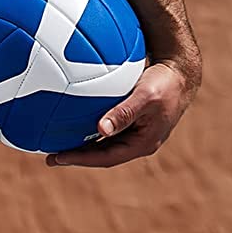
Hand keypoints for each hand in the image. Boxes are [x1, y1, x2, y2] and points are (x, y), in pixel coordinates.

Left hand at [45, 59, 199, 168]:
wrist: (181, 72)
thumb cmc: (165, 83)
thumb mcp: (145, 97)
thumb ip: (124, 113)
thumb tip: (101, 130)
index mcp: (143, 143)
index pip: (106, 158)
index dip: (81, 160)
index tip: (58, 158)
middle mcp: (138, 141)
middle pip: (103, 155)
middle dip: (78, 157)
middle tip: (50, 157)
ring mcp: (136, 132)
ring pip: (104, 143)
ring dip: (82, 144)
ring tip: (57, 143)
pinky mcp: (133, 120)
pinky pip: (107, 128)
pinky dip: (90, 128)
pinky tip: (73, 120)